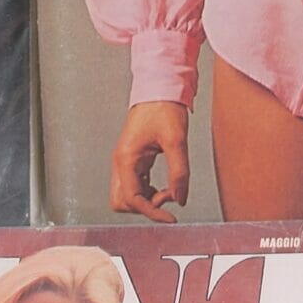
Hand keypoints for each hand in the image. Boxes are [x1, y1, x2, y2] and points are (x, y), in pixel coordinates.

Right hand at [110, 100, 189, 222]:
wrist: (160, 86)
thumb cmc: (164, 107)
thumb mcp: (176, 139)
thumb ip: (179, 171)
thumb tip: (181, 199)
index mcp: (126, 159)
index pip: (132, 199)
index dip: (152, 212)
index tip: (171, 217)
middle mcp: (121, 162)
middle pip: (123, 202)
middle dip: (145, 207)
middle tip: (168, 195)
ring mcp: (125, 160)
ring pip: (128, 195)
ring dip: (147, 199)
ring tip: (169, 189)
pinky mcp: (133, 158)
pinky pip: (135, 184)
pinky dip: (148, 191)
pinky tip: (164, 185)